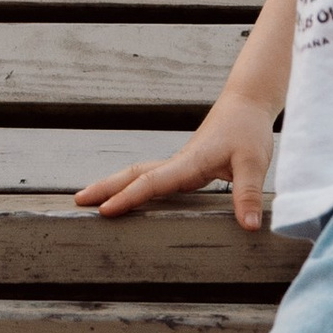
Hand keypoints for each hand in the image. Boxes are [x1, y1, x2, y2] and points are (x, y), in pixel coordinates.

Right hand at [76, 95, 279, 228]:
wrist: (245, 104)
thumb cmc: (249, 131)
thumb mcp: (255, 163)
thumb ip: (249, 195)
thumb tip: (249, 227)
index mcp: (189, 162)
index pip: (152, 182)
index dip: (127, 197)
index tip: (104, 210)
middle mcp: (178, 163)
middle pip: (133, 174)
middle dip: (105, 187)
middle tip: (78, 201)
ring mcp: (179, 163)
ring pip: (139, 173)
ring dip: (114, 184)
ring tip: (90, 198)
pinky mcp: (184, 165)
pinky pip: (152, 177)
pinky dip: (133, 185)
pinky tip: (128, 196)